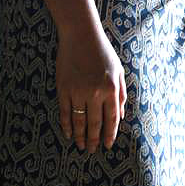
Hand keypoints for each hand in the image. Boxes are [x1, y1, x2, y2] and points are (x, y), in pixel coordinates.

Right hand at [56, 25, 126, 152]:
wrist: (80, 34)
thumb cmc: (102, 52)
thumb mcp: (118, 70)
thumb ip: (121, 94)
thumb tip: (120, 117)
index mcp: (111, 88)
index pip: (111, 119)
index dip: (109, 135)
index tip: (107, 146)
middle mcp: (95, 92)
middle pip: (95, 124)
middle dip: (94, 140)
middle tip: (93, 150)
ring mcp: (78, 91)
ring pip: (79, 121)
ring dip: (80, 136)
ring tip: (81, 146)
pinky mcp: (63, 89)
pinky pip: (65, 112)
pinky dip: (66, 125)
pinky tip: (68, 134)